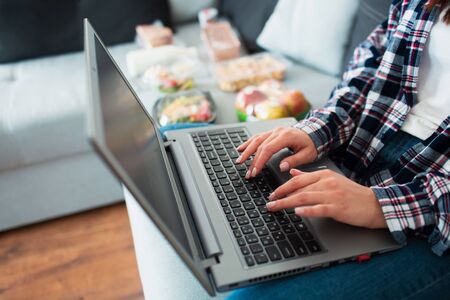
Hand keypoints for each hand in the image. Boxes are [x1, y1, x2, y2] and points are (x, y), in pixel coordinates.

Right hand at [236, 127, 316, 178]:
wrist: (313, 132)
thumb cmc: (311, 144)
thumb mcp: (307, 154)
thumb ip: (294, 160)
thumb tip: (281, 167)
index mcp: (286, 136)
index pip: (268, 149)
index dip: (259, 161)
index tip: (255, 172)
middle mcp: (277, 132)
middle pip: (260, 146)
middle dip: (252, 161)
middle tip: (248, 174)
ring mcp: (273, 131)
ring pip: (256, 140)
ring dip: (246, 151)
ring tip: (239, 161)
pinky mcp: (271, 132)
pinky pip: (257, 137)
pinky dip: (248, 143)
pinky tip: (241, 148)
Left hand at [266, 169, 386, 228]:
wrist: (374, 204)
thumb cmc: (352, 194)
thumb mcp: (330, 180)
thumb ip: (310, 177)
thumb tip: (292, 172)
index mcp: (324, 175)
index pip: (298, 179)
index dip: (282, 186)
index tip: (272, 194)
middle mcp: (326, 183)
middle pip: (298, 188)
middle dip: (280, 195)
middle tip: (269, 202)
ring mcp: (332, 195)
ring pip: (304, 197)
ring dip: (287, 203)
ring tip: (275, 208)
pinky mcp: (338, 208)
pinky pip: (319, 208)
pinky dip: (307, 210)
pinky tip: (297, 212)